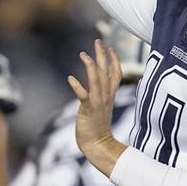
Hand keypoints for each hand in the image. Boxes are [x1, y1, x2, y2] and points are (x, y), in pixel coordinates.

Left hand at [68, 39, 126, 173]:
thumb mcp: (102, 107)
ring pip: (96, 80)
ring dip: (90, 66)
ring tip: (83, 54)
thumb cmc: (98, 127)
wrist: (98, 144)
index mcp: (110, 95)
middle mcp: (106, 96)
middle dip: (102, 55)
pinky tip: (70, 78)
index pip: (116, 74)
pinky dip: (78, 87)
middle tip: (98, 40)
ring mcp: (98, 102)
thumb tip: (101, 87)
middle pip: (106, 71)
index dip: (114, 60)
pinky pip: (84, 96)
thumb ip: (102, 95)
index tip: (111, 47)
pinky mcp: (88, 109)